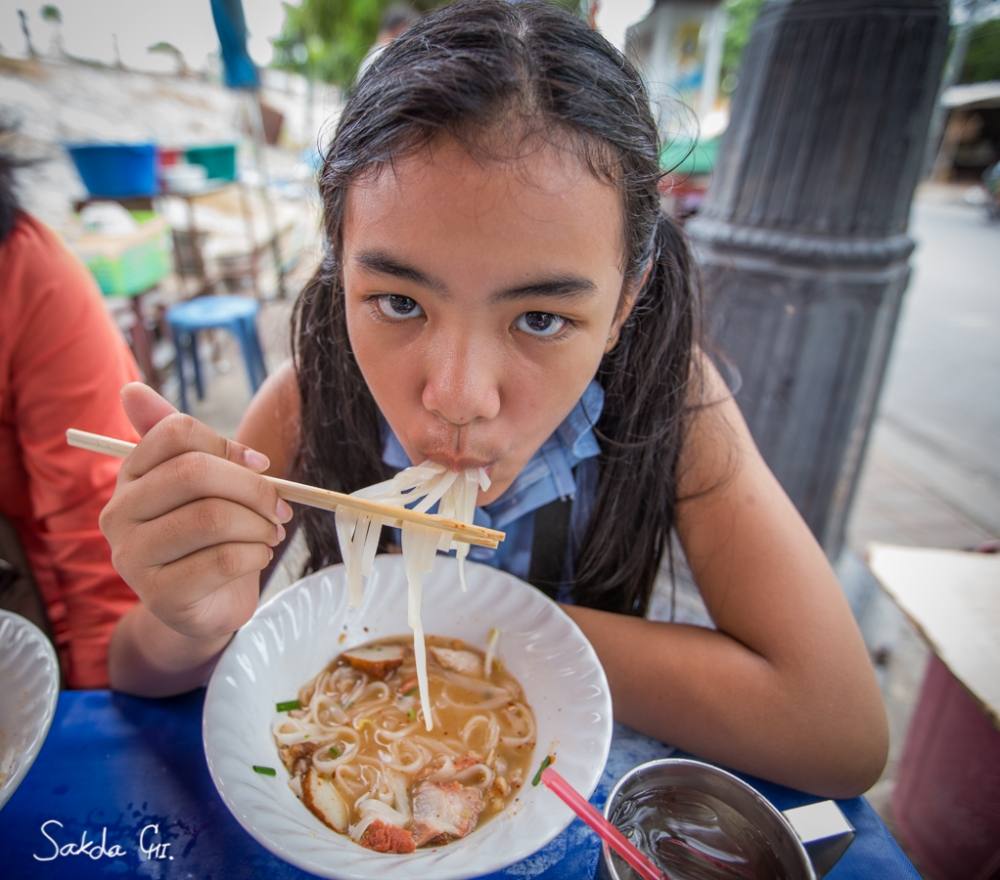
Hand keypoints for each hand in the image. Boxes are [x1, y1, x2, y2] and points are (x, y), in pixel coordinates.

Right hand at [100, 383, 292, 640]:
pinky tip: (258, 557)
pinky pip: (221, 561)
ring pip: (211, 518)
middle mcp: (119, 513)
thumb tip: (132, 390)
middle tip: (279, 508)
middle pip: (194, 473)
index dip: (228, 445)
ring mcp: (132, 556)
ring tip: (270, 534)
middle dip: (253, 488)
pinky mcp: (158, 595)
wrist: (205, 606)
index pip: (175, 434)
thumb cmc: (210, 538)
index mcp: (130, 476)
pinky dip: (255, 555)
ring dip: (258, 525)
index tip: (260, 466)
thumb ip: (186, 443)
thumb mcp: (203, 486)